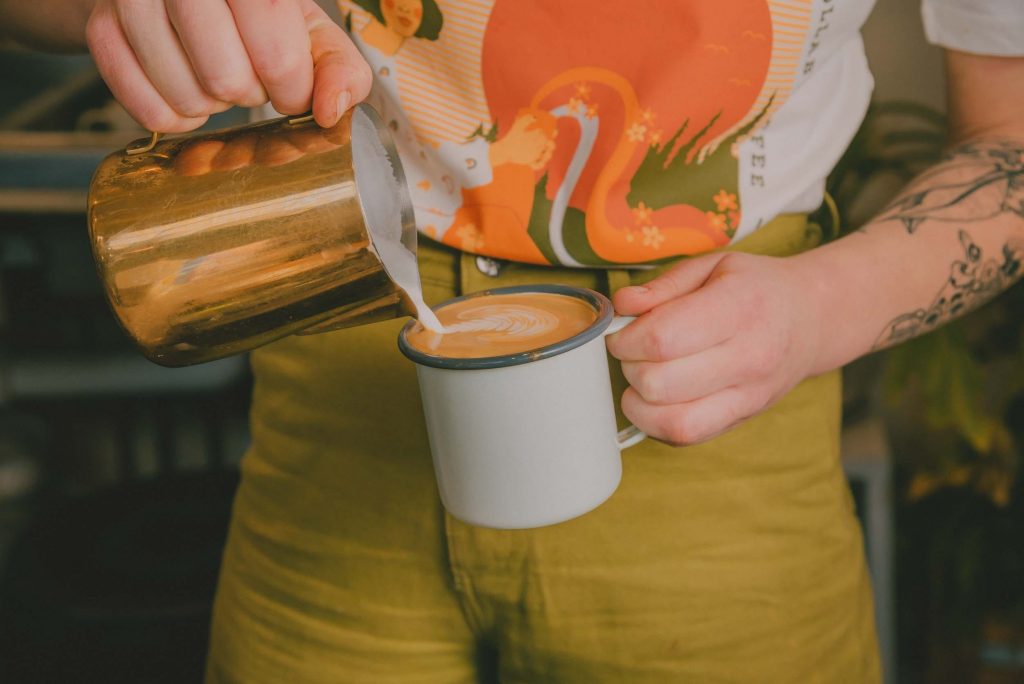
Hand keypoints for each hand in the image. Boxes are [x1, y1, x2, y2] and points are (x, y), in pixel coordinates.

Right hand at [85, 0, 371, 131]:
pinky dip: (174, 115)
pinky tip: (186, 88)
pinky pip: (146, 110)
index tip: (292, 89)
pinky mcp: (102, 25)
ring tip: (216, 75)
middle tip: (251, 76)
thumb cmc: (260, 15)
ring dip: (212, 105)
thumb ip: (339, 69)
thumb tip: (329, 112)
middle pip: (227, 80)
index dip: (292, 90)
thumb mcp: (308, 31)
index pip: (278, 55)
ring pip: (185, 97)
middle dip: (250, 95)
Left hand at [605, 251, 825, 445]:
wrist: (812, 319)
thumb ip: (663, 286)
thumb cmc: (756, 288)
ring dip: (640, 403)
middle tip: (634, 352)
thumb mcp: (713, 266)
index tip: (622, 332)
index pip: (661, 339)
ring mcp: (748, 395)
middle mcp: (749, 357)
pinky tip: (658, 400)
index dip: (625, 339)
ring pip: (672, 421)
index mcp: (739, 309)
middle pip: (659, 383)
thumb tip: (621, 306)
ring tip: (643, 378)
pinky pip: (686, 437)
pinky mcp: (742, 419)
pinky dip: (657, 424)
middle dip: (630, 367)